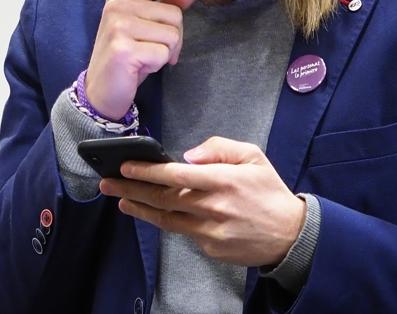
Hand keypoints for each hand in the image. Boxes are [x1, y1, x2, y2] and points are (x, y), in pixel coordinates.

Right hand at [84, 0, 219, 118]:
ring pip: (172, 34)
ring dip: (165, 52)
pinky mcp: (123, 48)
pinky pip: (163, 53)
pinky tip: (139, 68)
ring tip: (144, 58)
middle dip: (173, 38)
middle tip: (151, 51)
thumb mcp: (146, 28)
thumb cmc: (127, 56)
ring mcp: (118, 25)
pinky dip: (158, 65)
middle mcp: (117, 4)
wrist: (101, 90)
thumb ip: (165, 6)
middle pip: (174, 14)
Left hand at [99, 136, 304, 265]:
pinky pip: (183, 232)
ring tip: (119, 199)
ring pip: (166, 219)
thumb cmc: (268, 190)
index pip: (176, 174)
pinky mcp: (210, 248)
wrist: (290, 234)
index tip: (125, 165)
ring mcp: (210, 231)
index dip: (147, 170)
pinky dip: (167, 221)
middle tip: (107, 182)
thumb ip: (219, 148)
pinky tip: (152, 212)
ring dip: (139, 208)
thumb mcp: (252, 156)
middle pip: (163, 198)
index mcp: (223, 181)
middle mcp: (213, 207)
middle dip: (131, 188)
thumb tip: (188, 155)